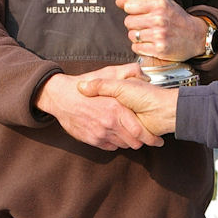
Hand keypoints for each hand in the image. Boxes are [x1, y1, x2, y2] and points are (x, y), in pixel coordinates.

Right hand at [35, 64, 164, 150]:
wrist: (60, 96)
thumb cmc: (84, 83)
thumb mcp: (108, 73)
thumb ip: (128, 72)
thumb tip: (142, 71)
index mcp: (117, 108)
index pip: (139, 132)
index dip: (150, 138)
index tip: (157, 140)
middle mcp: (110, 123)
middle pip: (132, 142)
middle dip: (141, 142)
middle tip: (146, 138)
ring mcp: (100, 132)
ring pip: (121, 145)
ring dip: (128, 142)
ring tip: (132, 137)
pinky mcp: (91, 139)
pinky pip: (109, 146)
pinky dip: (115, 143)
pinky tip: (116, 135)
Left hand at [116, 0, 208, 60]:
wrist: (196, 36)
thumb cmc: (178, 18)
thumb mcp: (163, 3)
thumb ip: (141, 0)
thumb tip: (119, 2)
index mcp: (160, 4)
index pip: (130, 6)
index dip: (131, 10)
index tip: (138, 13)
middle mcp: (159, 19)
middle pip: (128, 22)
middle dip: (134, 24)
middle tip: (144, 25)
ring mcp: (159, 35)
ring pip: (132, 35)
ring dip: (137, 36)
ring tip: (148, 35)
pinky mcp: (159, 49)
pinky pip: (137, 48)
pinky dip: (141, 47)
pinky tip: (150, 43)